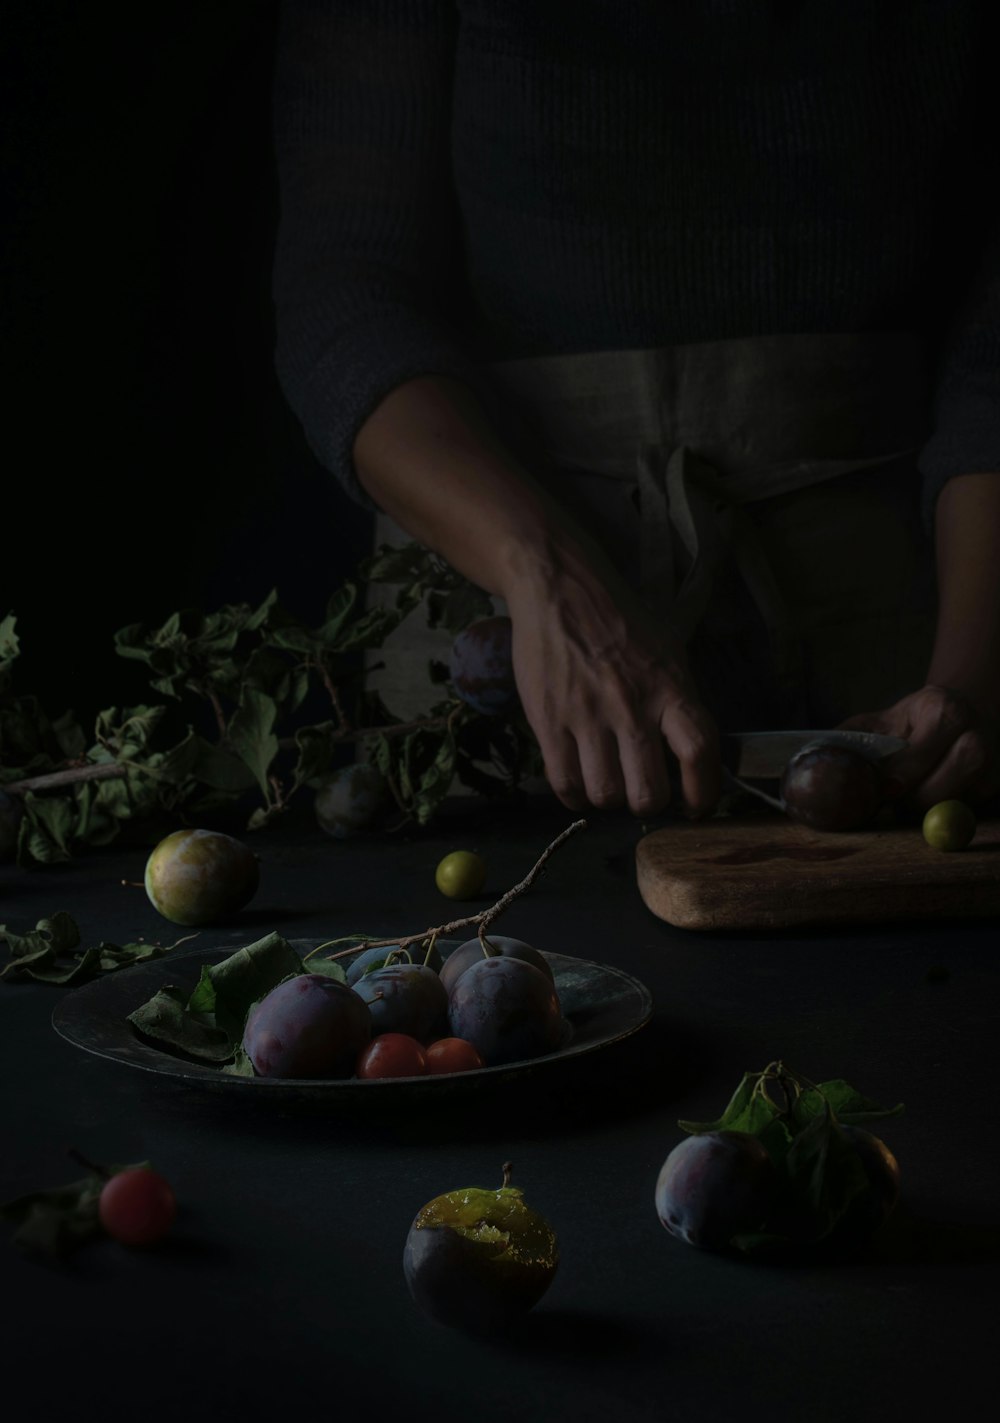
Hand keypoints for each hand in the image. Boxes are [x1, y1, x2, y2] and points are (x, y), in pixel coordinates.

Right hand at [504, 551, 719, 818]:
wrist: (560, 588)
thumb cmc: (619, 621)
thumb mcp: (668, 651)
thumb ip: (681, 700)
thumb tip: (695, 753)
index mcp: (670, 687)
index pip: (699, 753)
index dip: (702, 792)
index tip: (695, 805)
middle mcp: (632, 707)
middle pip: (649, 792)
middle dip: (648, 803)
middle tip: (641, 791)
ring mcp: (588, 716)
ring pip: (606, 794)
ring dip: (608, 798)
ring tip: (607, 781)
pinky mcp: (549, 721)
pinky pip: (565, 784)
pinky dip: (575, 797)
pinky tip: (579, 784)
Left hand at [838, 685, 999, 808]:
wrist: (955, 714)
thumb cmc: (908, 722)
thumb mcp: (880, 721)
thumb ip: (853, 740)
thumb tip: (816, 759)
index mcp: (944, 709)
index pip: (928, 744)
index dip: (906, 770)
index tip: (886, 789)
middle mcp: (976, 732)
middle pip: (956, 772)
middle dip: (921, 794)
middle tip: (897, 799)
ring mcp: (991, 761)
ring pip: (963, 796)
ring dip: (931, 807)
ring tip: (909, 798)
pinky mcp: (994, 785)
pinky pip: (966, 808)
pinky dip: (943, 811)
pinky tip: (928, 797)